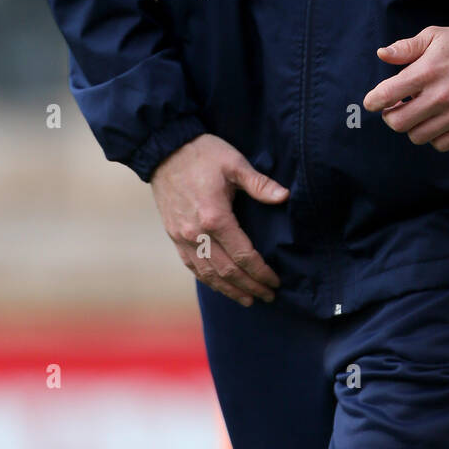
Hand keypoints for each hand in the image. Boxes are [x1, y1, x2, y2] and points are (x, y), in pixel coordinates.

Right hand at [150, 133, 288, 305]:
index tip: (275, 281)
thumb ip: (259, 184)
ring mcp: (182, 237)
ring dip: (229, 290)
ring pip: (208, 275)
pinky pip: (192, 266)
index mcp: (215, 217)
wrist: (164, 149)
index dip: (261, 272)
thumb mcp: (234, 163)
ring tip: (247, 300)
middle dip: (250, 287)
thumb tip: (285, 196)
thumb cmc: (202, 154)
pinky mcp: (173, 235)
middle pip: (227, 272)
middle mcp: (197, 234)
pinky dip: (208, 280)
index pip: (244, 256)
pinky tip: (219, 285)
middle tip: (267, 296)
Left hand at [363, 24, 448, 152]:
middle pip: (398, 123)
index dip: (373, 101)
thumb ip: (406, 47)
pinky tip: (434, 121)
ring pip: (417, 136)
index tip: (372, 102)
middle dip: (390, 116)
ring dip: (411, 126)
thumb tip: (382, 54)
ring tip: (416, 113)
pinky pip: (440, 144)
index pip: (387, 94)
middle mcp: (439, 96)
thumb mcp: (434, 36)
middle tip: (394, 107)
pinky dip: (432, 137)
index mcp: (427, 72)